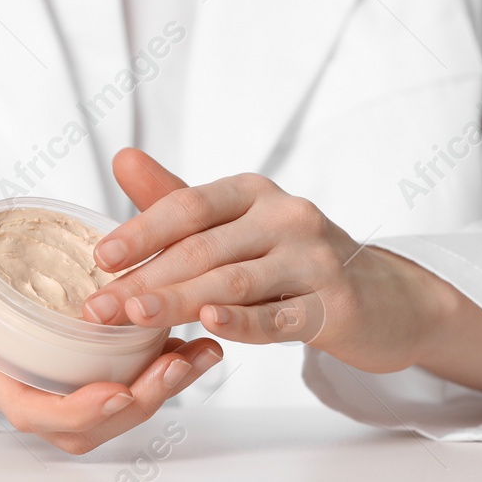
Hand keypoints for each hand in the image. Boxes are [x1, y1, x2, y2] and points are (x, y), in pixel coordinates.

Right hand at [0, 203, 223, 453]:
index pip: (33, 412)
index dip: (76, 412)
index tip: (118, 391)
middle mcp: (23, 387)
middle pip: (85, 426)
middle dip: (138, 402)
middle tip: (180, 364)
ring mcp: (51, 382)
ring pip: (110, 412)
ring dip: (159, 390)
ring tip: (202, 352)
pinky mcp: (75, 368)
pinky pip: (119, 384)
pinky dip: (157, 371)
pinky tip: (193, 340)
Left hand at [81, 150, 481, 403]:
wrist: (383, 298)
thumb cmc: (294, 259)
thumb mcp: (237, 224)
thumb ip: (177, 199)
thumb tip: (121, 157)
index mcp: (255, 192)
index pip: (188, 206)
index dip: (141, 231)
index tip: (99, 258)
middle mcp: (287, 216)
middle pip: (203, 249)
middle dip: (144, 279)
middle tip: (98, 308)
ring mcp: (315, 259)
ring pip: (234, 281)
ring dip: (178, 301)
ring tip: (134, 317)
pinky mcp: (336, 305)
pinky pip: (280, 316)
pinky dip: (242, 321)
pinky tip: (210, 324)